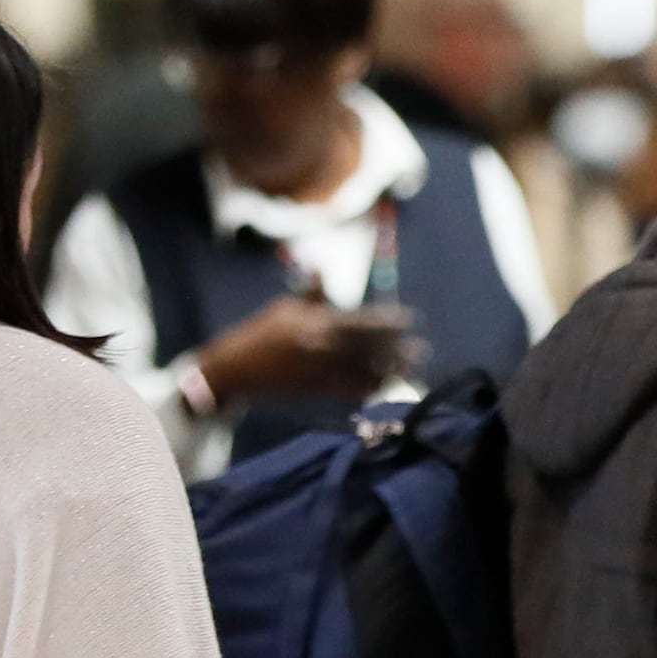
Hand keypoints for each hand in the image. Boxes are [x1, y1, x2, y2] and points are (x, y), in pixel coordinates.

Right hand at [195, 297, 410, 405]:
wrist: (236, 368)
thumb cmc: (263, 332)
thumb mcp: (286, 307)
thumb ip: (312, 291)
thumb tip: (322, 267)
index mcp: (314, 323)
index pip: (359, 321)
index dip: (387, 322)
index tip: (410, 321)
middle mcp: (318, 348)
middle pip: (366, 349)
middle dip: (394, 351)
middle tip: (420, 351)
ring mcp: (316, 371)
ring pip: (361, 372)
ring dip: (388, 372)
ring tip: (411, 371)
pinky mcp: (312, 390)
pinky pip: (346, 390)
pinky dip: (368, 388)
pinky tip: (386, 386)